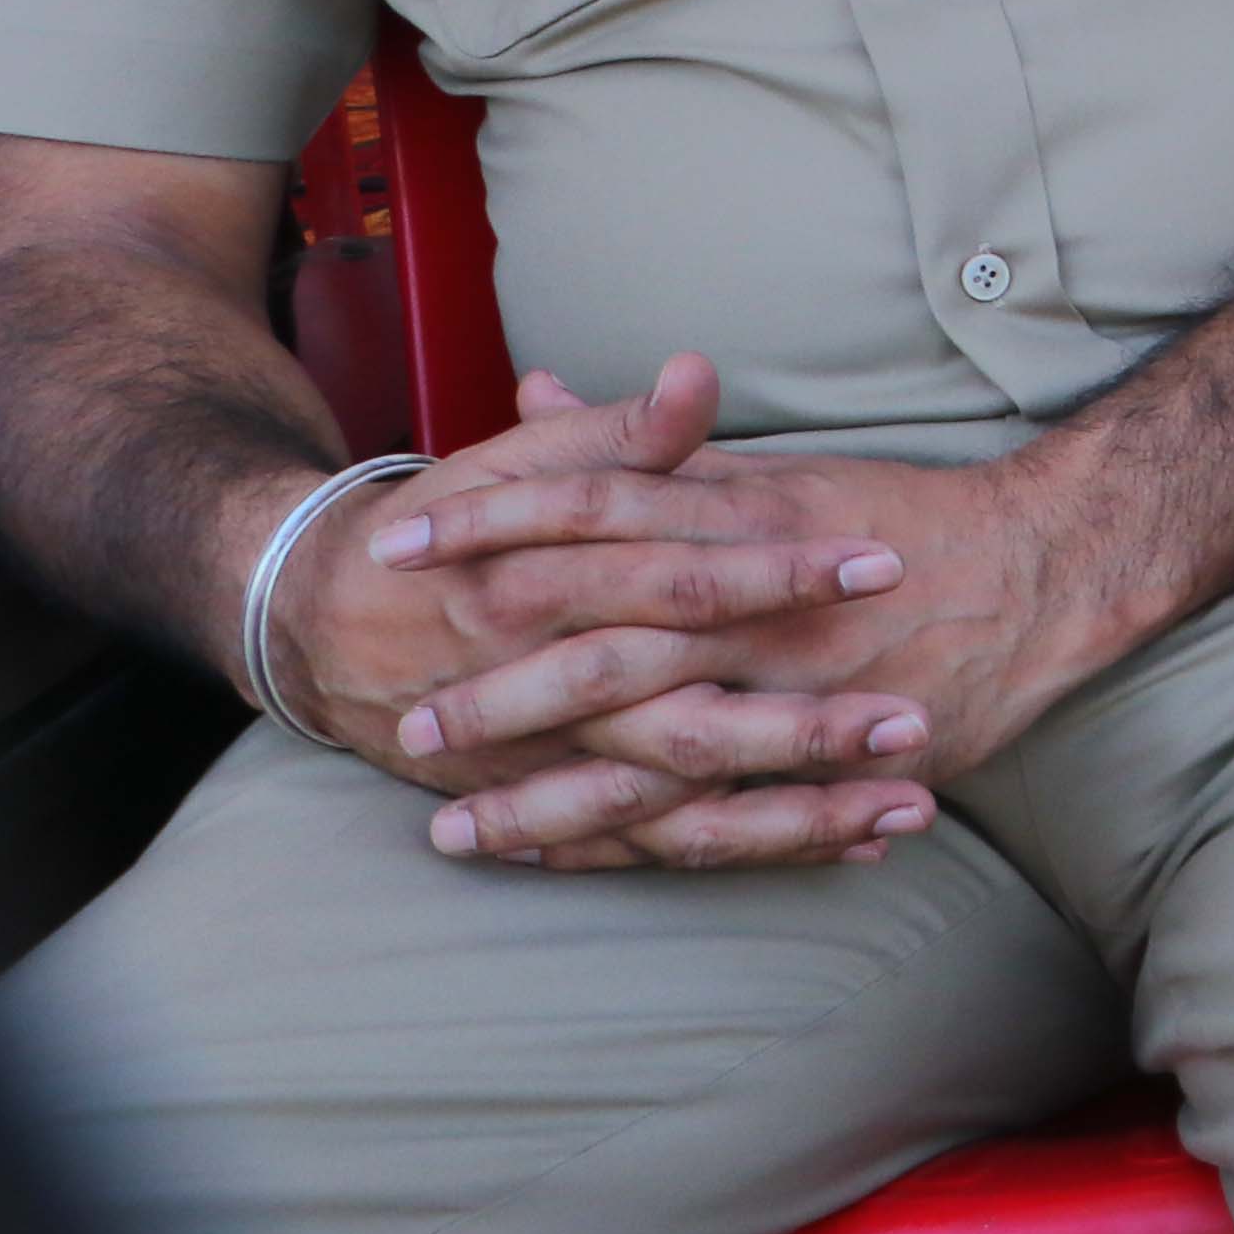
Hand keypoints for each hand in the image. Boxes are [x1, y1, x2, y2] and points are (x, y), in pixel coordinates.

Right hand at [271, 357, 939, 872]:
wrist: (316, 623)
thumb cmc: (442, 530)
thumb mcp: (517, 468)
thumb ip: (621, 434)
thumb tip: (700, 376)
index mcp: (545, 588)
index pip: (683, 581)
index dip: (781, 573)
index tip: (883, 563)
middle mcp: (547, 692)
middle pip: (689, 718)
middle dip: (805, 726)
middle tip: (917, 716)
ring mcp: (548, 769)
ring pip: (682, 810)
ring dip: (797, 815)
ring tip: (909, 808)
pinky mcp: (548, 812)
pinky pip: (656, 853)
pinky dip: (744, 857)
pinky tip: (845, 854)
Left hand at [391, 434, 1156, 854]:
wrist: (1048, 565)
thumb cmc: (903, 515)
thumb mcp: (774, 464)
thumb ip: (654, 450)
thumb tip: (544, 394)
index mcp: (742, 517)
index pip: (593, 510)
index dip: (491, 527)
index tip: (394, 549)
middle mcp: (761, 601)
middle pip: (605, 644)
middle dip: (498, 689)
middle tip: (403, 720)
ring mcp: (800, 683)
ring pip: (652, 747)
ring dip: (550, 796)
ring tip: (455, 832)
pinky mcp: (837, 752)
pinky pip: (727, 811)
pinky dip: (649, 844)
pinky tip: (574, 869)